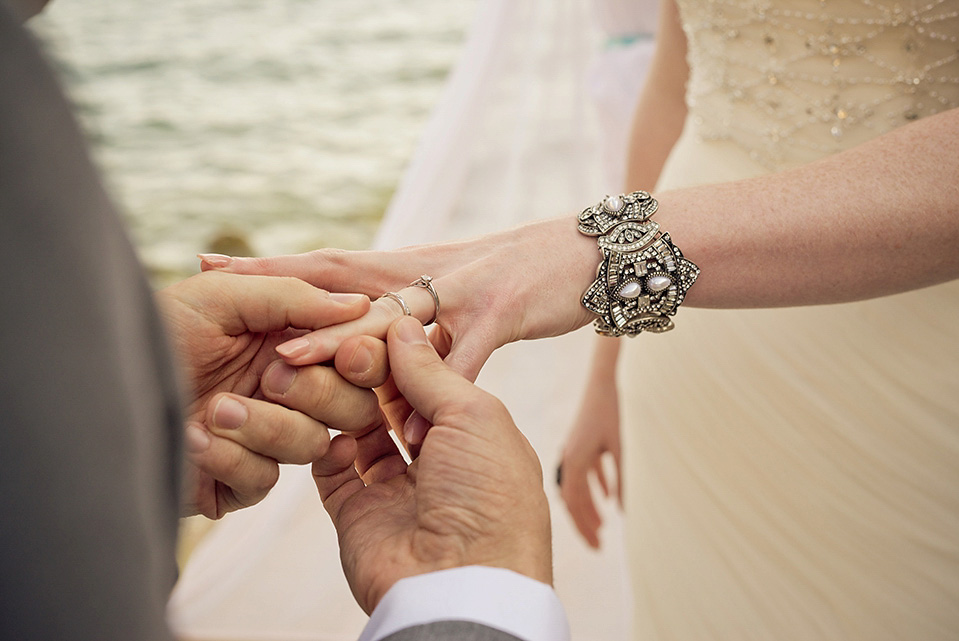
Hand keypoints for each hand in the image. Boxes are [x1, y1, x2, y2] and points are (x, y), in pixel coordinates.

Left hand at [156, 271, 380, 518]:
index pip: (355, 360)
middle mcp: (286, 394)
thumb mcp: (222, 297)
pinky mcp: (235, 483)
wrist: (91, 387)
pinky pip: (264, 479)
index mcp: (292, 347)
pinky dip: (231, 458)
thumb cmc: (156, 331)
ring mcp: (262, 440)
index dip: (358, 358)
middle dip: (318, 392)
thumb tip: (360, 306)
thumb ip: (293, 297)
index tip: (341, 350)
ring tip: (215, 409)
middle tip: (272, 375)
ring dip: (266, 425)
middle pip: (352, 408)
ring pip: (311, 445)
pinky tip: (194, 438)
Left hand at [198, 216, 599, 383]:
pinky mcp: (503, 313)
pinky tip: (411, 432)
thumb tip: (365, 342)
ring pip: (394, 318)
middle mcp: (425, 274)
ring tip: (293, 368)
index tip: (211, 262)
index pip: (328, 263)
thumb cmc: (515, 276)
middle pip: (345, 282)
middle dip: (282, 289)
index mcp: (408, 268)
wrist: (584, 253)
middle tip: (221, 293)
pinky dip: (439, 392)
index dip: (270, 264)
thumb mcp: (451, 288)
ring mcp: (462, 291)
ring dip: (344, 342)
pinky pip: (464, 361)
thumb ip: (405, 316)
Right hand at [310, 317, 551, 613]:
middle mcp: (435, 460)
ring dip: (337, 400)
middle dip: (365, 372)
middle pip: (389, 402)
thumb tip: (403, 326)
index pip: (428, 380)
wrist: (462, 585)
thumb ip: (431, 371)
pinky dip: (322, 442)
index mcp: (473, 434)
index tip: (373, 328)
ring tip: (318, 373)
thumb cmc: (488, 497)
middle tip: (343, 350)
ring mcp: (395, 488)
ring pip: (356, 430)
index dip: (400, 354)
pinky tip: (323, 423)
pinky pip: (331, 468)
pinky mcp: (357, 514)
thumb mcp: (473, 416)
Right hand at [558, 371, 621, 548]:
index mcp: (574, 460)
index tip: (598, 544)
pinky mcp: (580, 446)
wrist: (601, 383)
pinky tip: (606, 498)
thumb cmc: (610, 412)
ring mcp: (572, 452)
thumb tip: (621, 509)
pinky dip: (593, 488)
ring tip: (603, 526)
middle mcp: (569, 459)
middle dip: (584, 524)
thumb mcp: (619, 448)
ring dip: (589, 508)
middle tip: (598, 545)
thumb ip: (620, 478)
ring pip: (576, 489)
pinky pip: (583, 474)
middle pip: (572, 500)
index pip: (575, 502)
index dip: (585, 525)